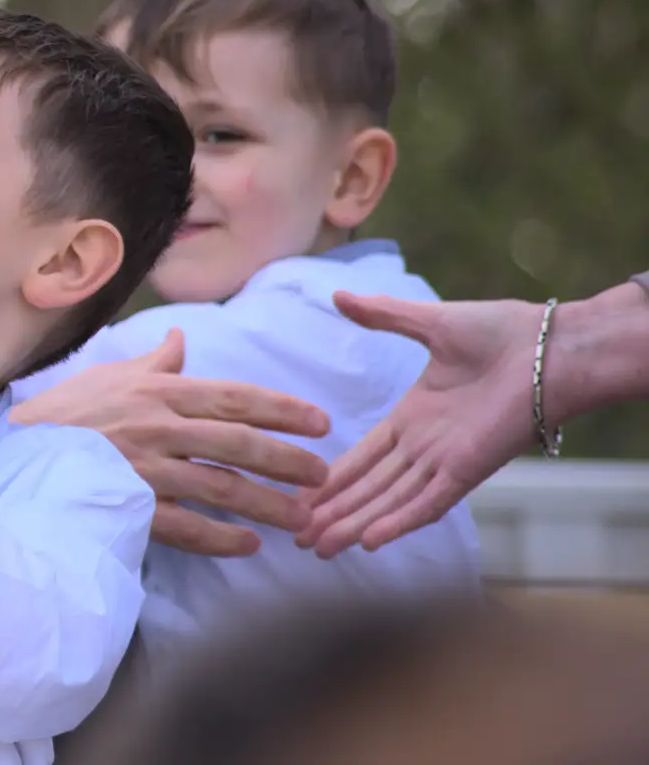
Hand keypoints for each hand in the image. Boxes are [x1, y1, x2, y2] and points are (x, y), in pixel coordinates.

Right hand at [13, 329, 329, 556]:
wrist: (14, 456)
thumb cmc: (62, 414)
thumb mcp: (108, 377)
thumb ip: (153, 364)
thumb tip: (180, 339)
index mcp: (158, 393)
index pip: (234, 397)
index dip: (282, 410)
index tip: (320, 423)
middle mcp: (158, 428)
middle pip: (238, 443)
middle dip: (287, 459)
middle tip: (323, 474)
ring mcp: (146, 470)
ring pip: (221, 486)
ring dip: (266, 503)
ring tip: (300, 518)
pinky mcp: (130, 506)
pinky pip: (185, 526)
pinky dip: (219, 538)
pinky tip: (247, 545)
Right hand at [298, 293, 539, 557]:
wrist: (549, 348)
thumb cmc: (501, 333)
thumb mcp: (429, 322)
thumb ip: (383, 315)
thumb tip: (339, 295)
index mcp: (413, 417)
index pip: (362, 456)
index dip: (332, 477)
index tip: (301, 495)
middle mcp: (424, 446)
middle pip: (368, 487)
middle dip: (332, 512)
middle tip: (295, 537)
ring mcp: (445, 461)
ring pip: (389, 502)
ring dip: (354, 525)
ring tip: (318, 548)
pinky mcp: (466, 470)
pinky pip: (427, 503)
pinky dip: (398, 522)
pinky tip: (368, 540)